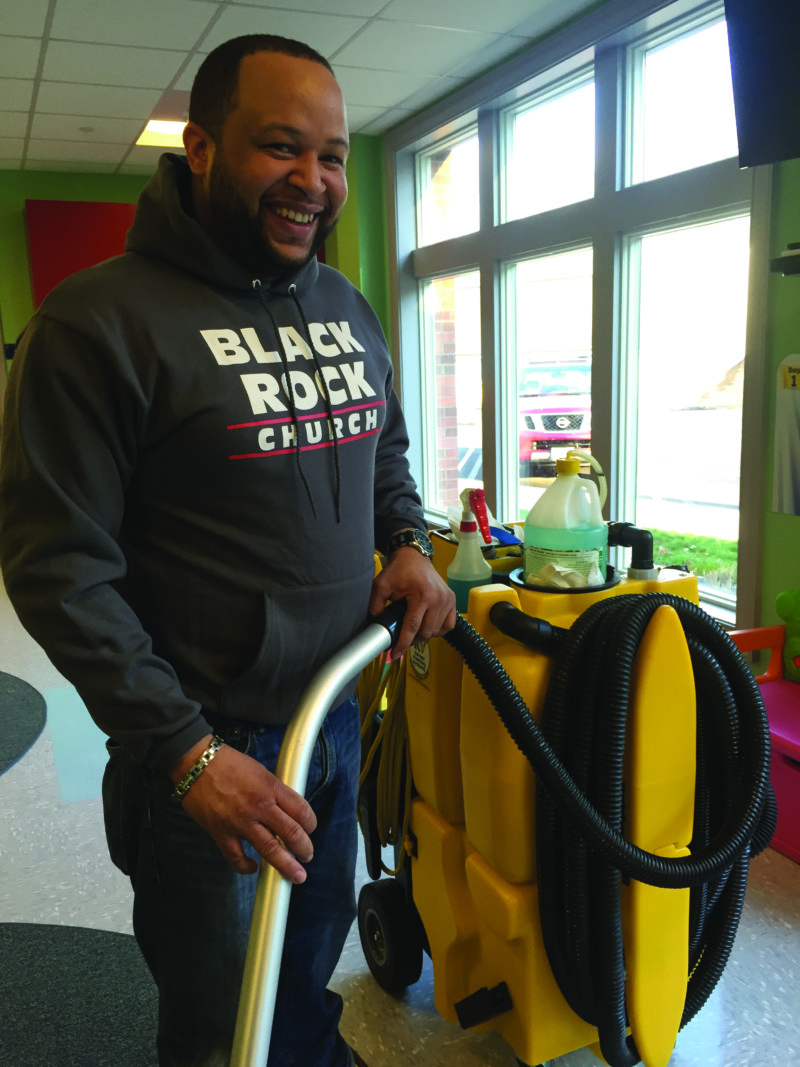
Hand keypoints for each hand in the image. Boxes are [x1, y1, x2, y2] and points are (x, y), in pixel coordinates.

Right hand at [170, 737, 316, 881]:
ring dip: (286, 865)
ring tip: (295, 874)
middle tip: (307, 856)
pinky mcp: (221, 833)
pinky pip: (237, 857)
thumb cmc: (228, 762)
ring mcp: (240, 822)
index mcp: (271, 788)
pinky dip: (246, 866)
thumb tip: (286, 809)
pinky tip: (253, 868)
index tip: (311, 830)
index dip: (311, 824)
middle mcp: (260, 806)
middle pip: (291, 833)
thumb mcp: (260, 771)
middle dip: (304, 849)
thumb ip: (274, 791)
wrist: (196, 762)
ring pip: (269, 850)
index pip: (301, 811)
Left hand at [368, 547, 455, 659]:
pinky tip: (427, 626)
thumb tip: (374, 627)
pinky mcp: (452, 600)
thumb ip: (375, 607)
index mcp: (422, 595)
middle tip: (401, 639)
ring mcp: (447, 600)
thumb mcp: (381, 586)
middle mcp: (438, 599)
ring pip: (436, 631)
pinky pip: (448, 625)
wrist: (414, 556)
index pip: (412, 628)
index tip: (395, 655)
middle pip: (425, 633)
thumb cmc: (399, 570)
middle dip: (412, 640)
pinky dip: (437, 630)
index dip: (402, 644)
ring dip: (424, 635)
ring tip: (413, 630)